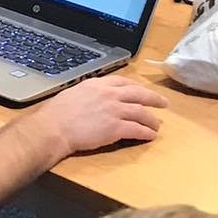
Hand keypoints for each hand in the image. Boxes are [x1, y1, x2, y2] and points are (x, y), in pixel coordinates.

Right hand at [32, 76, 167, 158]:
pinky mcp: (116, 127)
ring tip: (157, 125)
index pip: (123, 81)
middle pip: (139, 94)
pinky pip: (137, 129)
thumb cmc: (56, 114)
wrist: (54, 127)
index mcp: (97, 84)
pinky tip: (150, 136)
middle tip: (163, 103)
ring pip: (141, 112)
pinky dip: (146, 133)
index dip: (136, 87)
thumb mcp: (73, 94)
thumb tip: (90, 99)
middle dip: (153, 98)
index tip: (141, 90)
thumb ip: (87, 94)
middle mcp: (109, 94)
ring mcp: (114, 110)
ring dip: (151, 119)